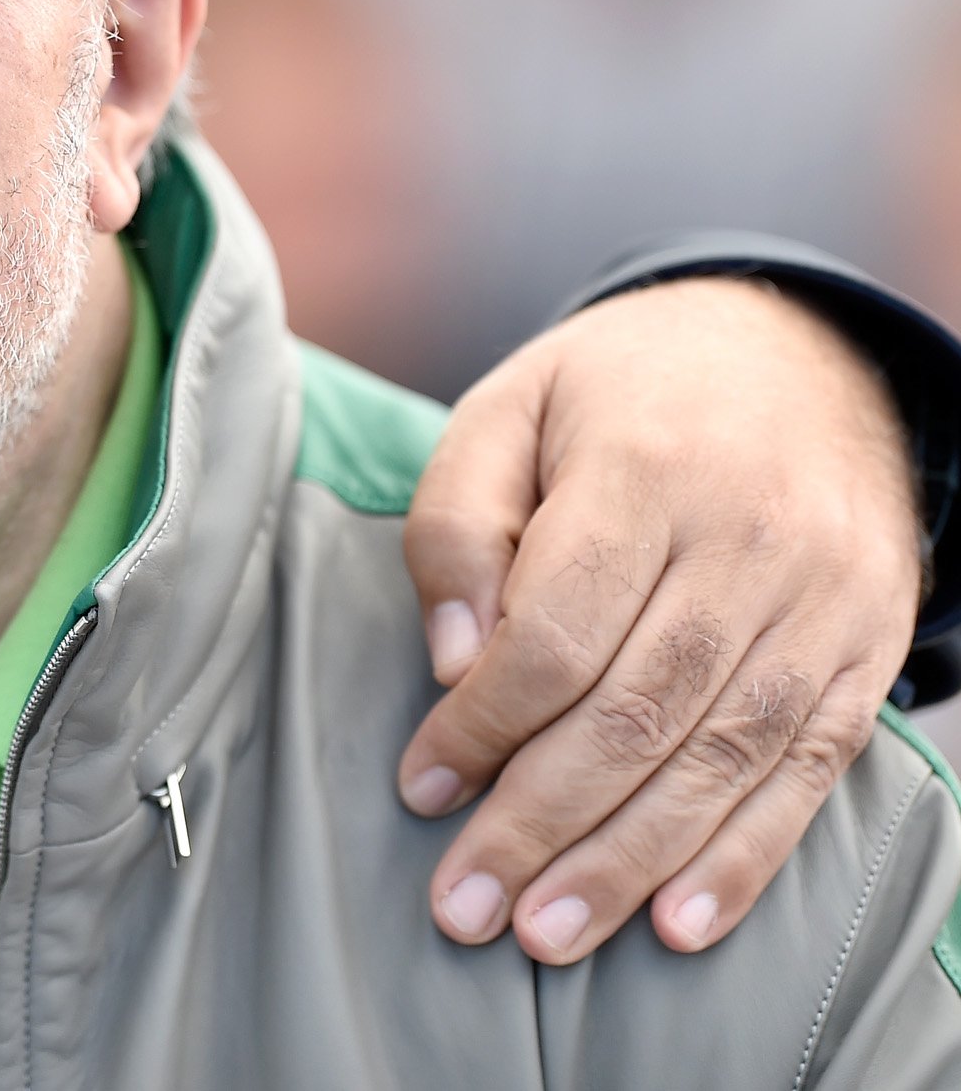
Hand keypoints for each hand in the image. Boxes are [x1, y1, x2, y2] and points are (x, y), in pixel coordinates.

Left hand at [396, 277, 922, 964]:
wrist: (797, 355)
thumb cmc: (614, 394)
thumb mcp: (506, 410)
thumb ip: (459, 526)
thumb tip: (452, 664)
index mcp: (645, 470)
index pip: (558, 632)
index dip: (484, 723)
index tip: (421, 786)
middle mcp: (750, 540)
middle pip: (636, 711)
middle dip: (543, 823)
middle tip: (466, 908)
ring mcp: (824, 601)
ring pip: (721, 756)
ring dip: (630, 862)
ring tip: (547, 933)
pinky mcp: (867, 647)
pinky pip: (808, 769)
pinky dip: (744, 857)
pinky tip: (679, 924)